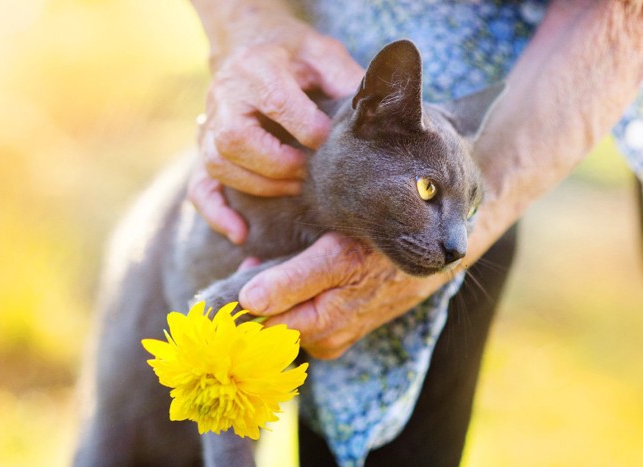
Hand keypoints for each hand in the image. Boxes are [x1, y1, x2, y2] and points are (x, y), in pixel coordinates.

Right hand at [188, 20, 362, 242]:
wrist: (247, 43)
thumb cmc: (291, 52)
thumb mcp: (322, 52)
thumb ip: (344, 78)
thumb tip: (372, 116)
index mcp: (257, 68)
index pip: (278, 103)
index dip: (308, 129)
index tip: (331, 144)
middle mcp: (225, 96)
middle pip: (238, 140)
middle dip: (279, 164)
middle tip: (310, 174)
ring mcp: (209, 123)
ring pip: (219, 164)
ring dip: (259, 186)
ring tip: (293, 189)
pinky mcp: (205, 146)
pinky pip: (200, 185)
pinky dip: (216, 212)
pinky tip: (240, 233)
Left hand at [238, 232, 446, 358]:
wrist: (427, 257)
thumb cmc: (380, 250)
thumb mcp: (336, 257)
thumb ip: (291, 280)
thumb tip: (248, 302)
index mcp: (321, 326)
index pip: (258, 331)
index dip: (235, 309)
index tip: (220, 289)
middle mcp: (326, 340)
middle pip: (268, 329)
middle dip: (249, 301)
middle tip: (247, 267)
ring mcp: (333, 338)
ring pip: (283, 323)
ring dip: (267, 300)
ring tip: (267, 266)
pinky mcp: (339, 333)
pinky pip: (300, 321)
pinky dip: (287, 301)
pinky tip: (287, 277)